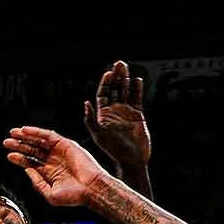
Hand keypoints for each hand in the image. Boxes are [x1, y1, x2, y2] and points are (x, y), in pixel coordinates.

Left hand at [3, 126, 106, 207]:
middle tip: (6, 143)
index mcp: (49, 173)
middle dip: (19, 146)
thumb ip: (37, 183)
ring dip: (25, 137)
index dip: (19, 159)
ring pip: (38, 142)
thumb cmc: (74, 196)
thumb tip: (26, 170)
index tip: (8, 156)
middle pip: (32, 151)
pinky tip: (24, 131)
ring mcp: (59, 152)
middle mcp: (53, 161)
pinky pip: (48, 135)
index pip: (30, 163)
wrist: (91, 189)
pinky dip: (36, 132)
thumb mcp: (49, 194)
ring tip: (12, 134)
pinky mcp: (66, 144)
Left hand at [84, 60, 150, 175]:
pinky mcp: (137, 115)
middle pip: (115, 89)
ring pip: (126, 91)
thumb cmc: (114, 150)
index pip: (103, 94)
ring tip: (126, 67)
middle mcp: (114, 112)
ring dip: (126, 79)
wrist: (132, 160)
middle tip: (119, 63)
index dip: (106, 83)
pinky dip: (137, 89)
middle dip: (116, 76)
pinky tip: (138, 80)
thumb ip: (91, 119)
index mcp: (103, 115)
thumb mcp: (99, 135)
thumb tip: (86, 103)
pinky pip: (137, 99)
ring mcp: (126, 113)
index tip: (109, 73)